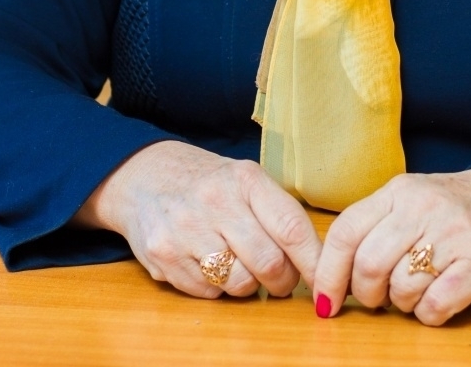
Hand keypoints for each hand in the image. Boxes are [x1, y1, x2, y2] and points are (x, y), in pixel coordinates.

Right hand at [73, 141, 322, 298]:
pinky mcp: (163, 256)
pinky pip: (208, 293)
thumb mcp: (246, 180)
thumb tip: (317, 260)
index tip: (324, 280)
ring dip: (249, 285)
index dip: (312, 261)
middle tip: (281, 279)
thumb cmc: (210, 184)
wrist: (145, 176)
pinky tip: (209, 264)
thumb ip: (278, 213)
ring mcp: (186, 230)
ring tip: (241, 266)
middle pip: (269, 263)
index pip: (291, 227)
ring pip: (240, 283)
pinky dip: (217, 288)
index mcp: (246, 179)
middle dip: (283, 281)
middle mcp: (216, 201)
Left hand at [312, 166, 470, 325]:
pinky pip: (434, 307)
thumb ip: (377, 223)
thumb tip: (332, 268)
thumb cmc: (461, 205)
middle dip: (365, 294)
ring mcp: (453, 237)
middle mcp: (423, 209)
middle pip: (369, 265)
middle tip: (377, 299)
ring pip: (400, 290)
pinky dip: (428, 314)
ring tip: (415, 292)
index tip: (325, 300)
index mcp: (401, 190)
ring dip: (401, 304)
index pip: (346, 231)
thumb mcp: (415, 197)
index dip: (328, 272)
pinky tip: (437, 300)